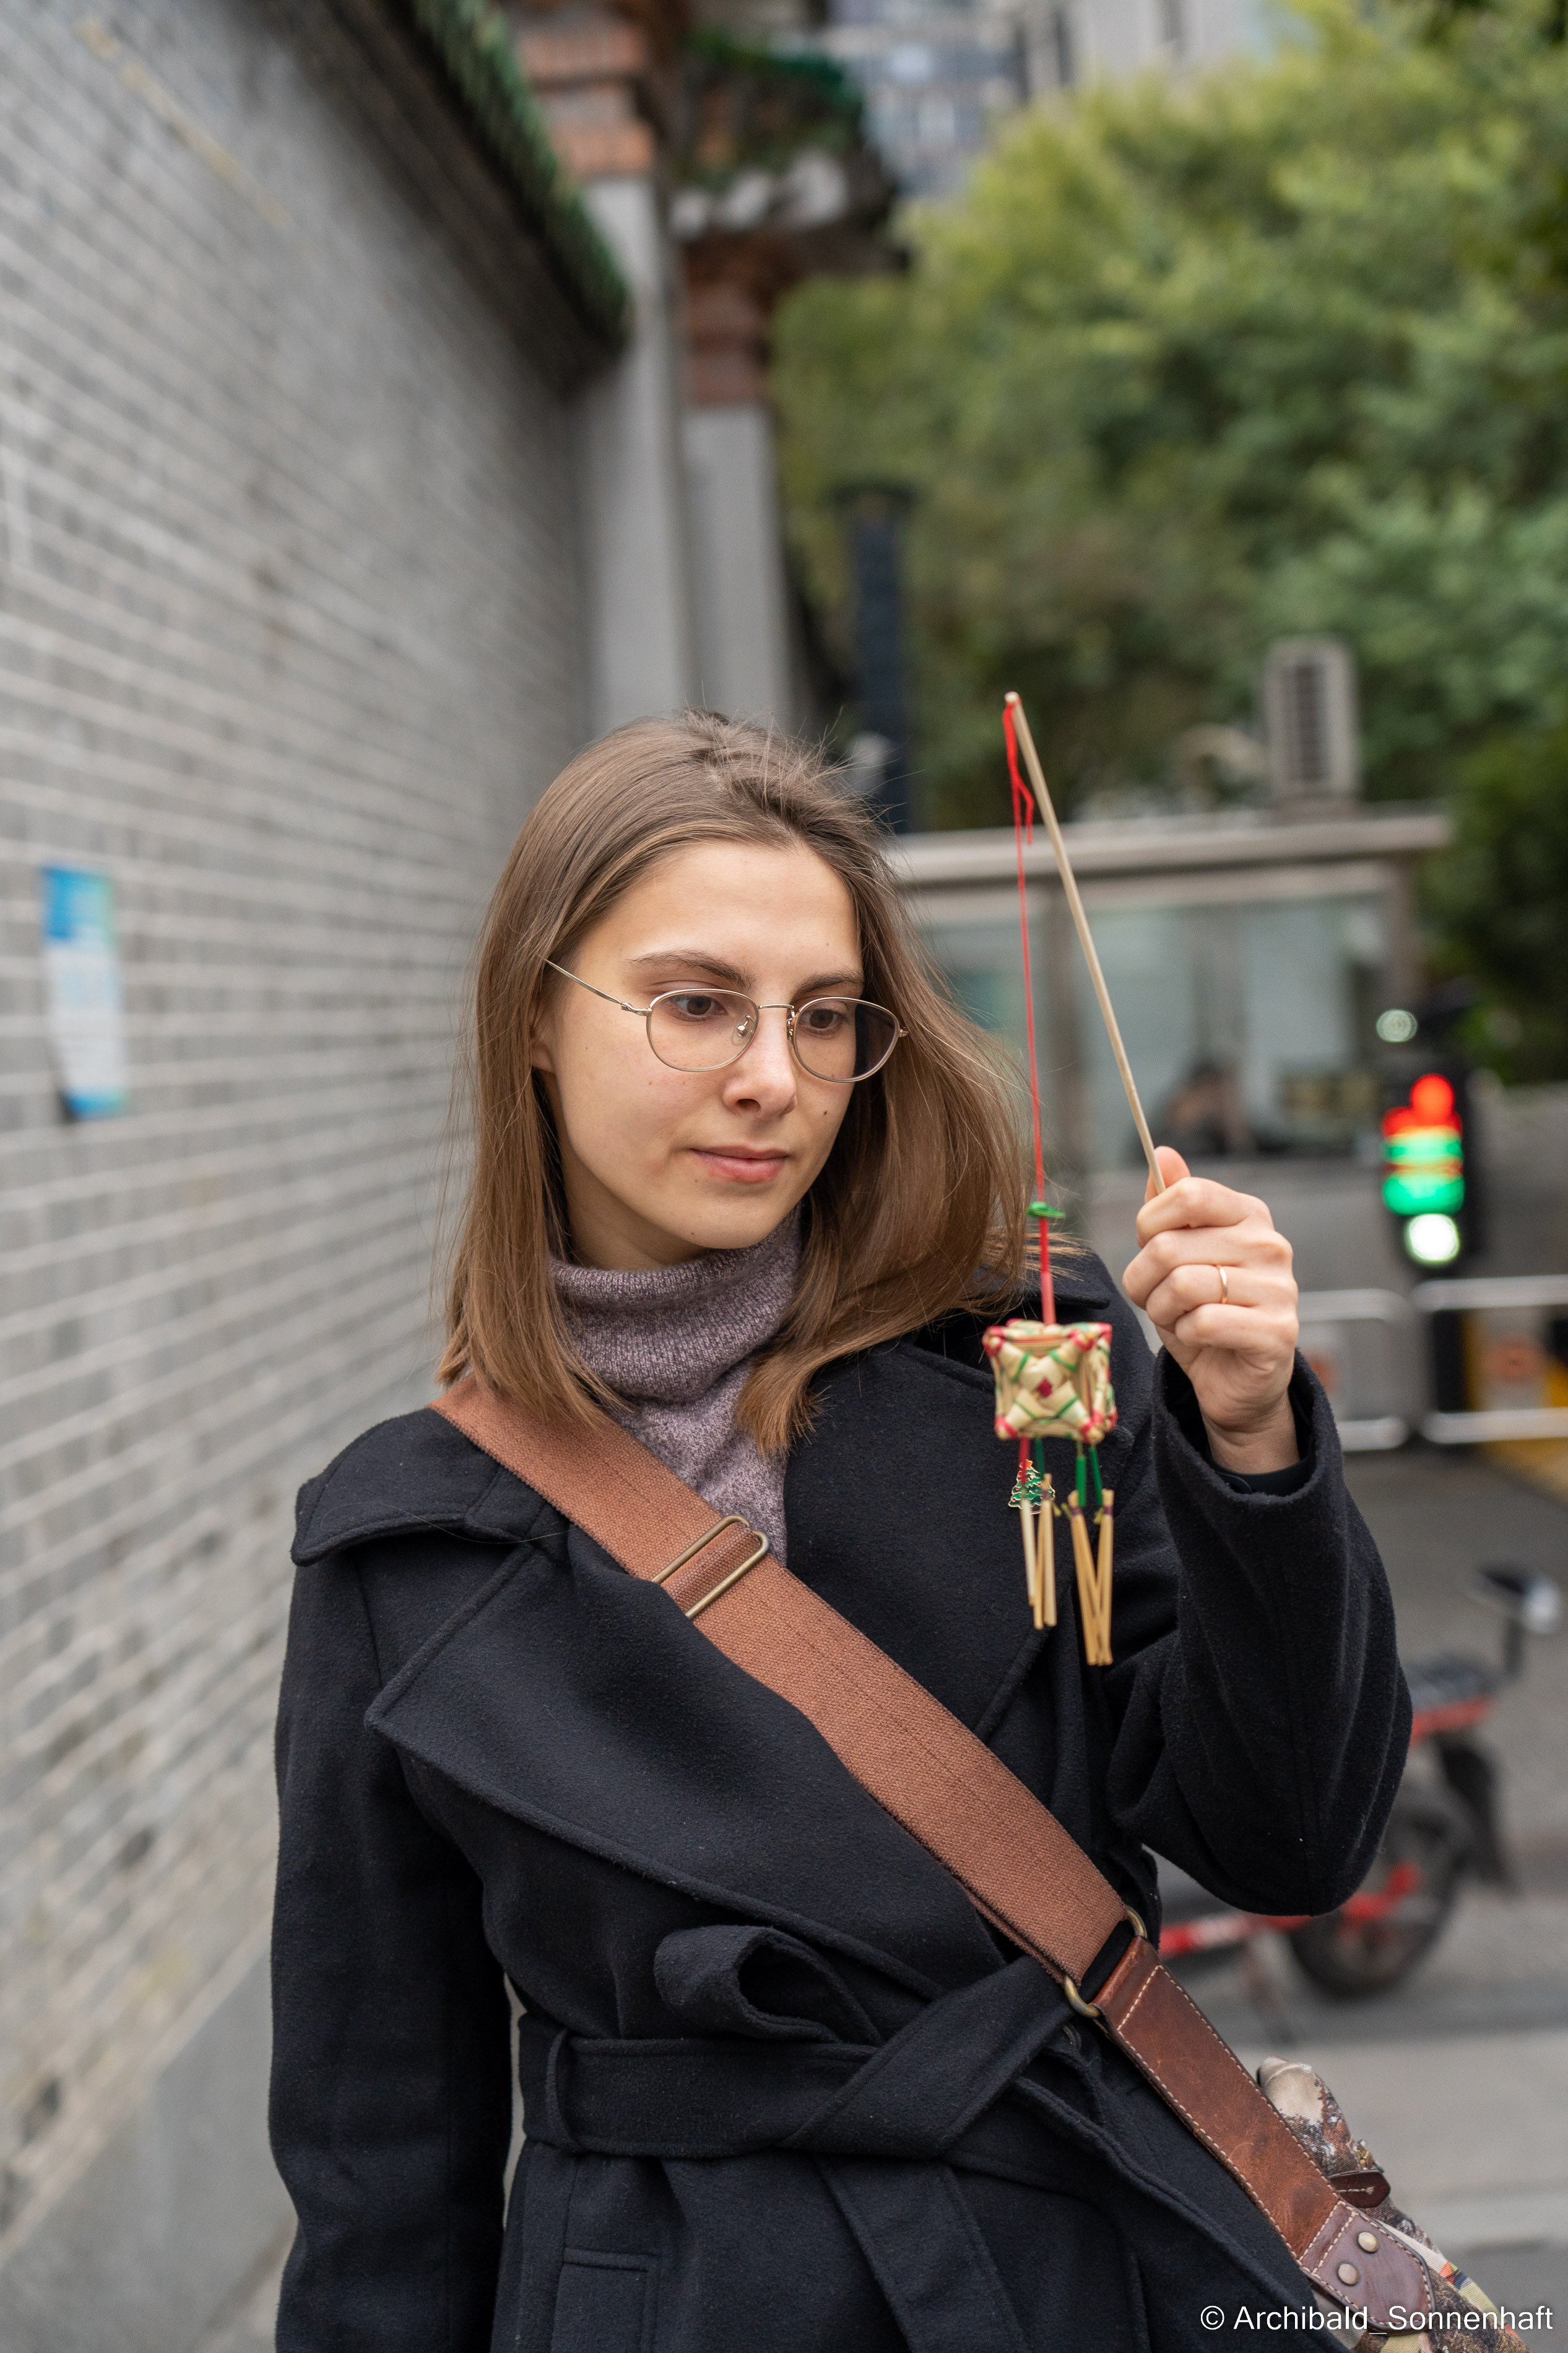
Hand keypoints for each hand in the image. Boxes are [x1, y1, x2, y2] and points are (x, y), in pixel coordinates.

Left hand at [1120, 1148, 1299, 1474]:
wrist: (1234, 1378)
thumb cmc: (1201, 1310)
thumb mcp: (1177, 1254)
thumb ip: (1169, 1205)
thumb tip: (1162, 1152)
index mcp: (1247, 1214)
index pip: (1187, 1193)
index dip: (1149, 1224)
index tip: (1150, 1249)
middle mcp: (1270, 1244)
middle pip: (1170, 1246)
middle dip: (1144, 1279)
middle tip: (1156, 1297)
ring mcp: (1280, 1287)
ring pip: (1182, 1285)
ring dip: (1161, 1310)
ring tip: (1176, 1318)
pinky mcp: (1278, 1331)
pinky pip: (1203, 1323)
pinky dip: (1185, 1335)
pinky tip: (1199, 1339)